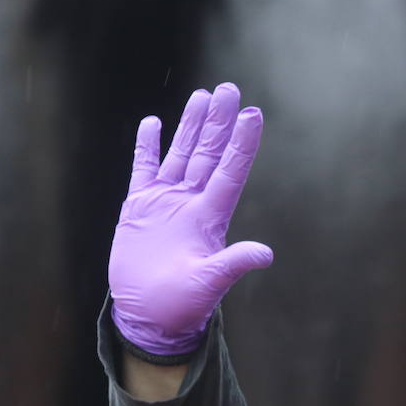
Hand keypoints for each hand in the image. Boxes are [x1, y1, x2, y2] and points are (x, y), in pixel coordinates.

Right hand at [109, 83, 273, 356]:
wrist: (150, 316)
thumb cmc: (183, 306)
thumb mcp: (209, 285)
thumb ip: (233, 265)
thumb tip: (265, 255)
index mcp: (210, 218)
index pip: (230, 171)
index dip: (242, 143)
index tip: (254, 114)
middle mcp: (191, 204)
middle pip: (208, 154)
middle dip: (219, 122)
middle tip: (229, 89)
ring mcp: (165, 203)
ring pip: (180, 154)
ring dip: (191, 126)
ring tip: (202, 95)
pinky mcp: (139, 208)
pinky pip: (144, 169)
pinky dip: (147, 146)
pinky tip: (153, 123)